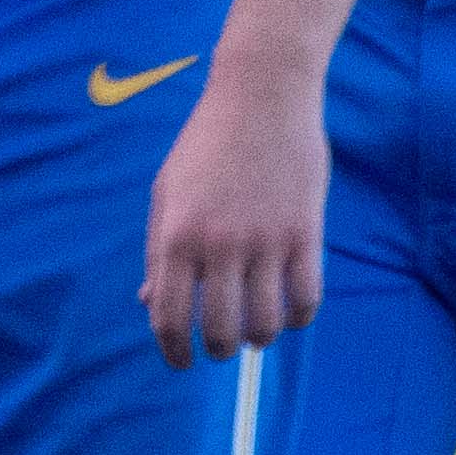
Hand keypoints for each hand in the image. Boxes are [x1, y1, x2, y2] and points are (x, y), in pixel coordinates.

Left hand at [140, 51, 327, 364]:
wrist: (262, 92)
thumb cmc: (207, 142)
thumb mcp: (167, 191)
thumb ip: (156, 251)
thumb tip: (149, 305)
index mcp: (176, 234)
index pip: (168, 318)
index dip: (173, 352)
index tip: (181, 362)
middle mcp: (219, 243)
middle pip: (219, 331)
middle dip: (218, 350)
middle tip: (221, 346)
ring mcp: (265, 239)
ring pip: (265, 324)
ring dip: (259, 338)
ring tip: (256, 331)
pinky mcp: (305, 232)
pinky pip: (306, 299)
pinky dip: (298, 318)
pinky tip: (290, 312)